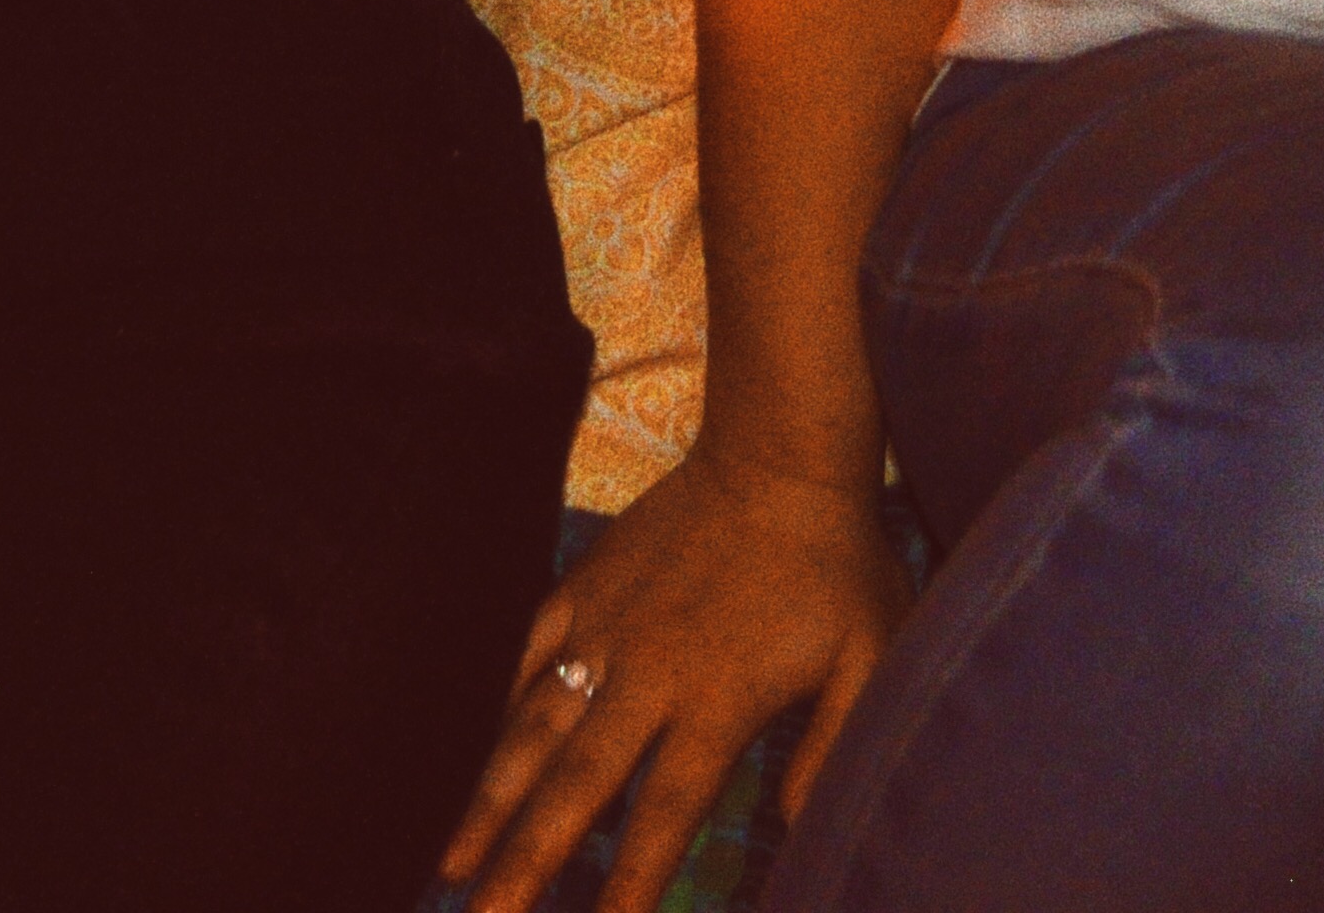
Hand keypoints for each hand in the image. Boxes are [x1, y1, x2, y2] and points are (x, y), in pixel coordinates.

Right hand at [442, 448, 910, 912]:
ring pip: (533, 730)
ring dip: (490, 803)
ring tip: (452, 869)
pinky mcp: (584, 589)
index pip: (664, 813)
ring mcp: (604, 629)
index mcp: (717, 700)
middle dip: (527, 861)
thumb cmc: (836, 563)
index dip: (630, 882)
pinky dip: (496, 711)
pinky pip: (527, 656)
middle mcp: (648, 674)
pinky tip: (474, 762)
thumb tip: (800, 826)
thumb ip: (834, 745)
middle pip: (575, 785)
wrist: (780, 452)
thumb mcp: (871, 655)